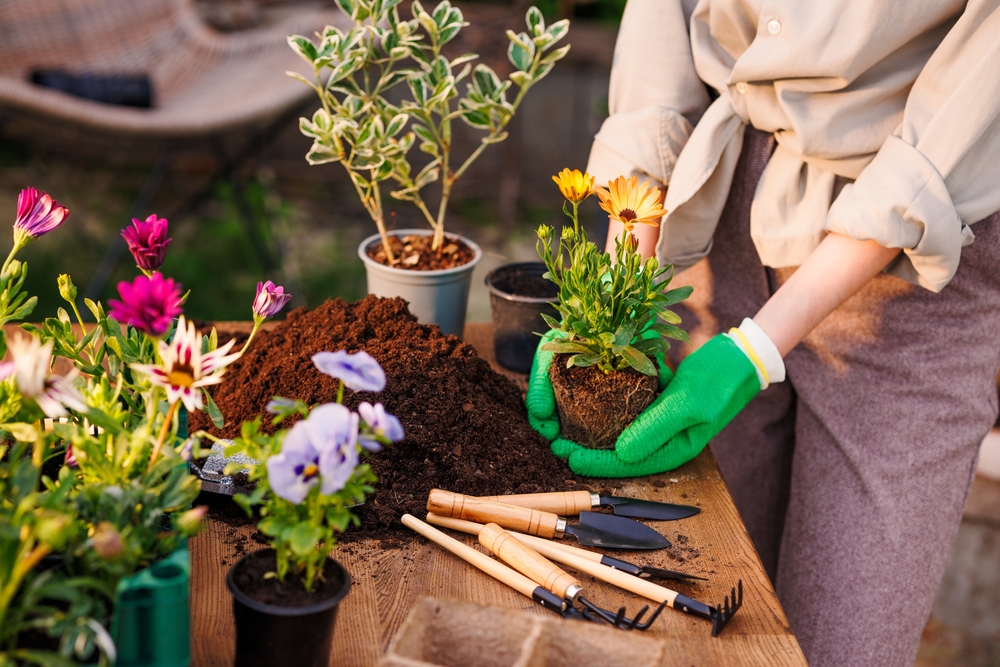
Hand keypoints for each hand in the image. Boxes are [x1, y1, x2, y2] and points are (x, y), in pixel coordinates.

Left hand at [527, 333, 759, 477]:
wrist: (742, 355)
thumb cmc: (720, 379)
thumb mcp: (687, 402)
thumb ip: (655, 426)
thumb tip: (620, 452)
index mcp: (674, 450)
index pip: (628, 463)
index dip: (595, 462)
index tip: (566, 455)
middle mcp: (663, 441)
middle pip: (618, 452)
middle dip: (587, 448)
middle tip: (555, 442)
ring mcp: (659, 422)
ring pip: (618, 431)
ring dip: (590, 429)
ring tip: (561, 425)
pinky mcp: (656, 404)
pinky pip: (625, 411)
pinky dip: (605, 408)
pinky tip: (583, 401)